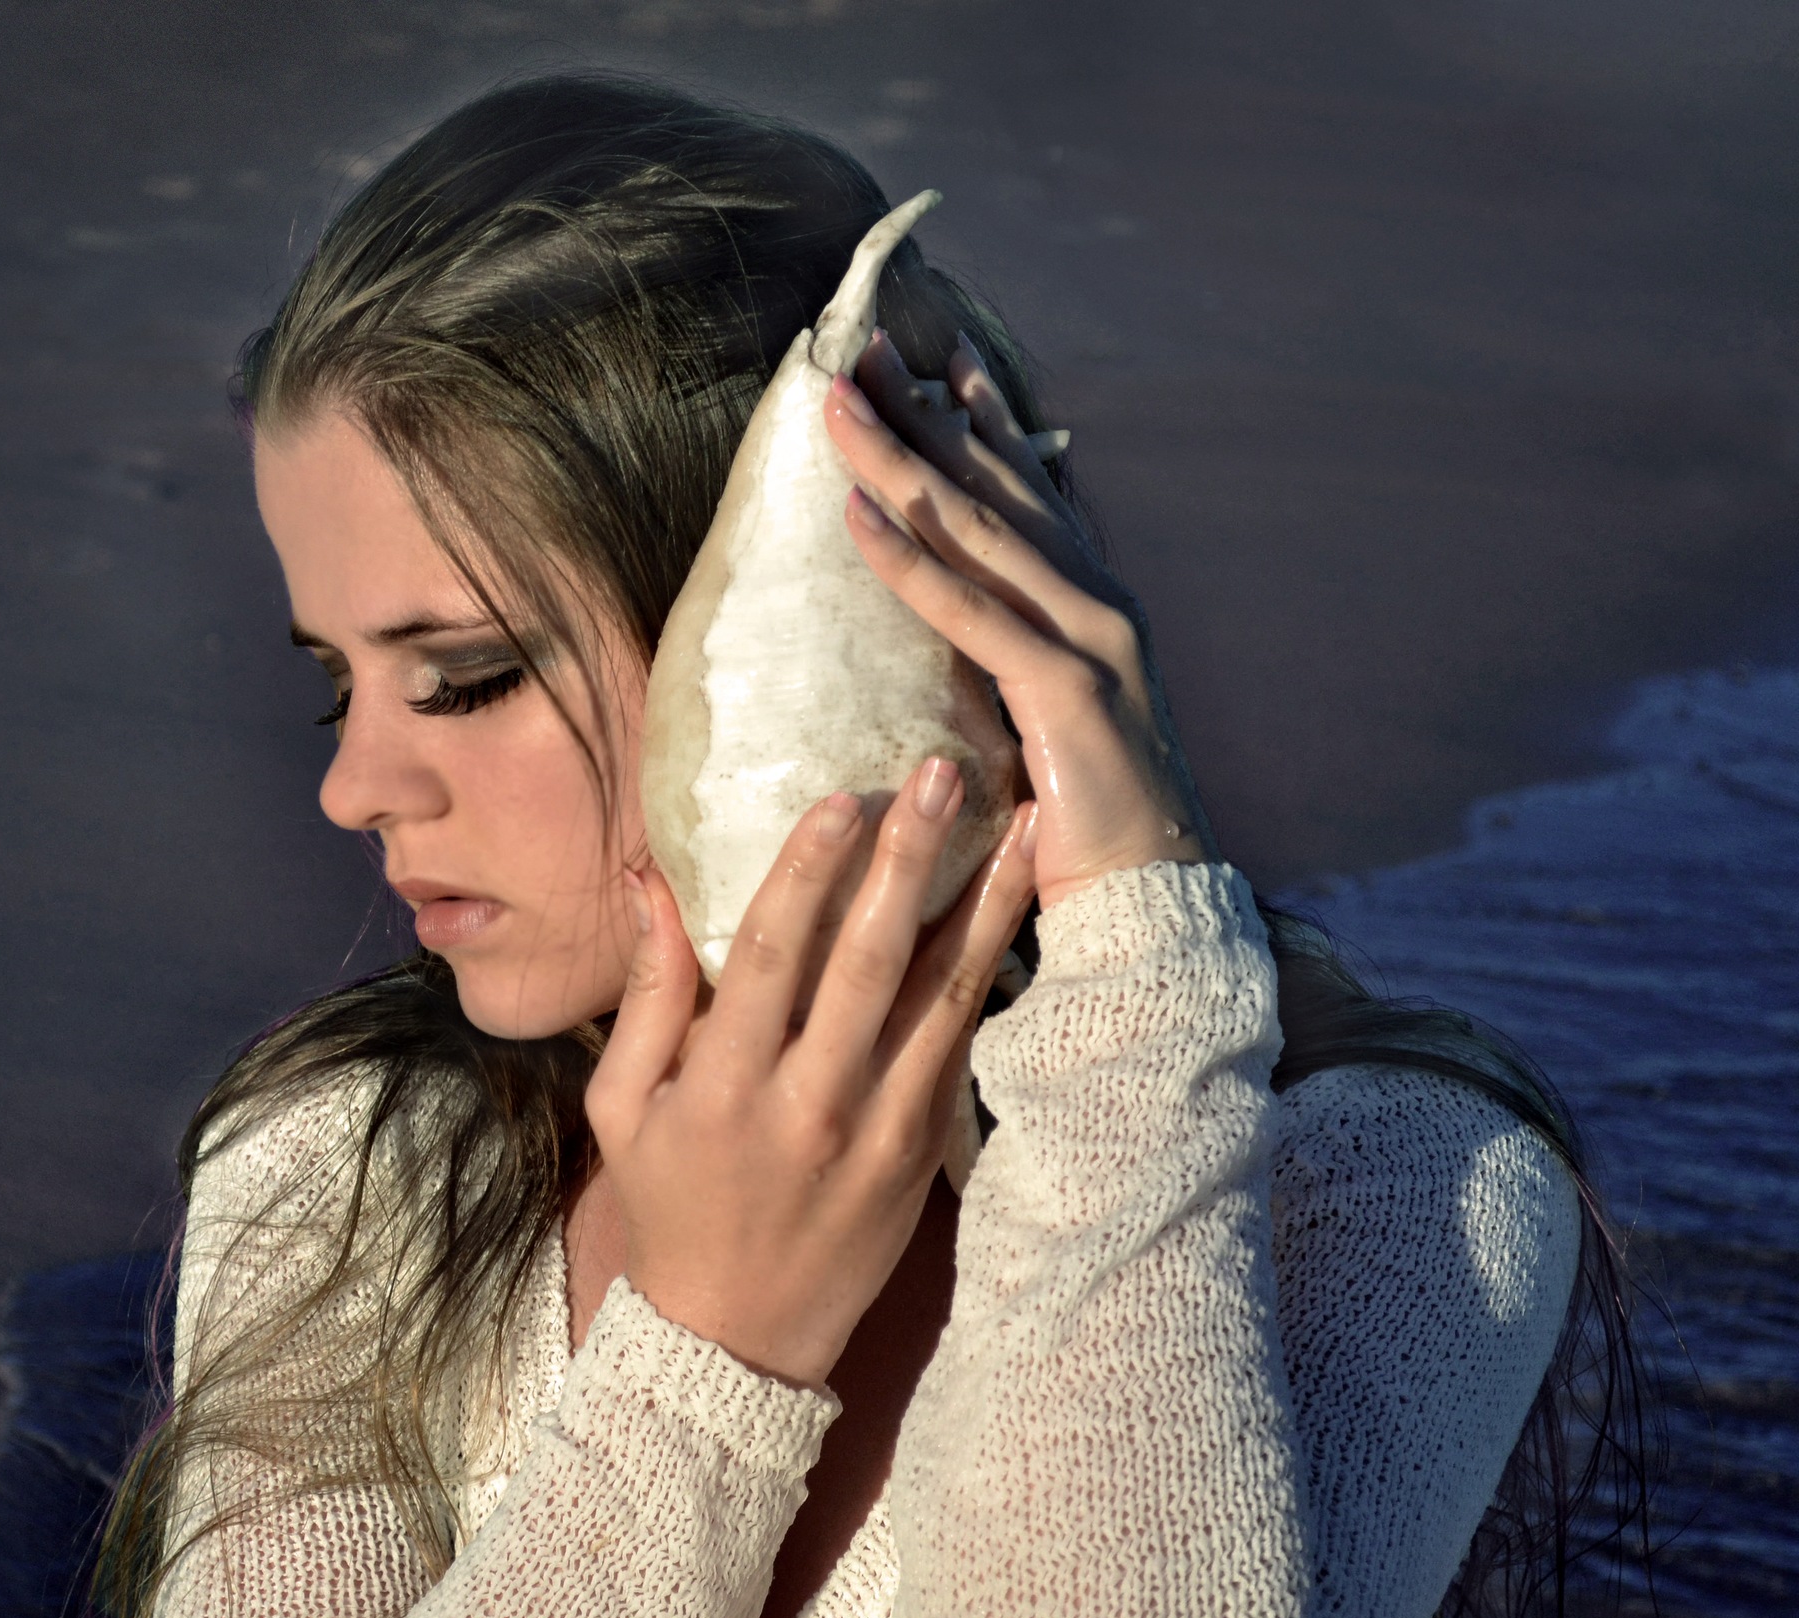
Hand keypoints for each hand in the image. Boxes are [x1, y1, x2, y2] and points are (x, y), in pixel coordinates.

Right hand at [585, 769, 1037, 1388]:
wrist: (739, 1338)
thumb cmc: (668, 1209)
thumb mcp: (622, 1107)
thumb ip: (645, 995)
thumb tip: (650, 881)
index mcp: (723, 1086)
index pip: (768, 956)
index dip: (804, 872)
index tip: (840, 796)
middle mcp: (807, 1103)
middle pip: (866, 961)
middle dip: (909, 859)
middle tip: (943, 773)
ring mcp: (876, 1130)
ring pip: (940, 997)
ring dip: (983, 903)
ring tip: (1018, 823)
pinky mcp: (922, 1150)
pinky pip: (960, 1045)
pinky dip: (990, 970)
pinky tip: (1013, 908)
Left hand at [825, 331, 1211, 909]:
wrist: (1151, 900)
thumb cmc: (1086, 821)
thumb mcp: (1048, 716)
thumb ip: (1017, 653)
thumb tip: (966, 618)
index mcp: (1097, 601)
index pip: (1032, 487)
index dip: (980, 417)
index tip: (929, 354)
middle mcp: (1101, 601)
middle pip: (998, 485)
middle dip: (925, 411)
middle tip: (861, 347)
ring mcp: (1090, 639)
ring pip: (976, 530)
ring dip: (898, 461)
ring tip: (836, 406)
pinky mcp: (1065, 691)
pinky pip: (968, 614)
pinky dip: (909, 560)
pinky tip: (857, 514)